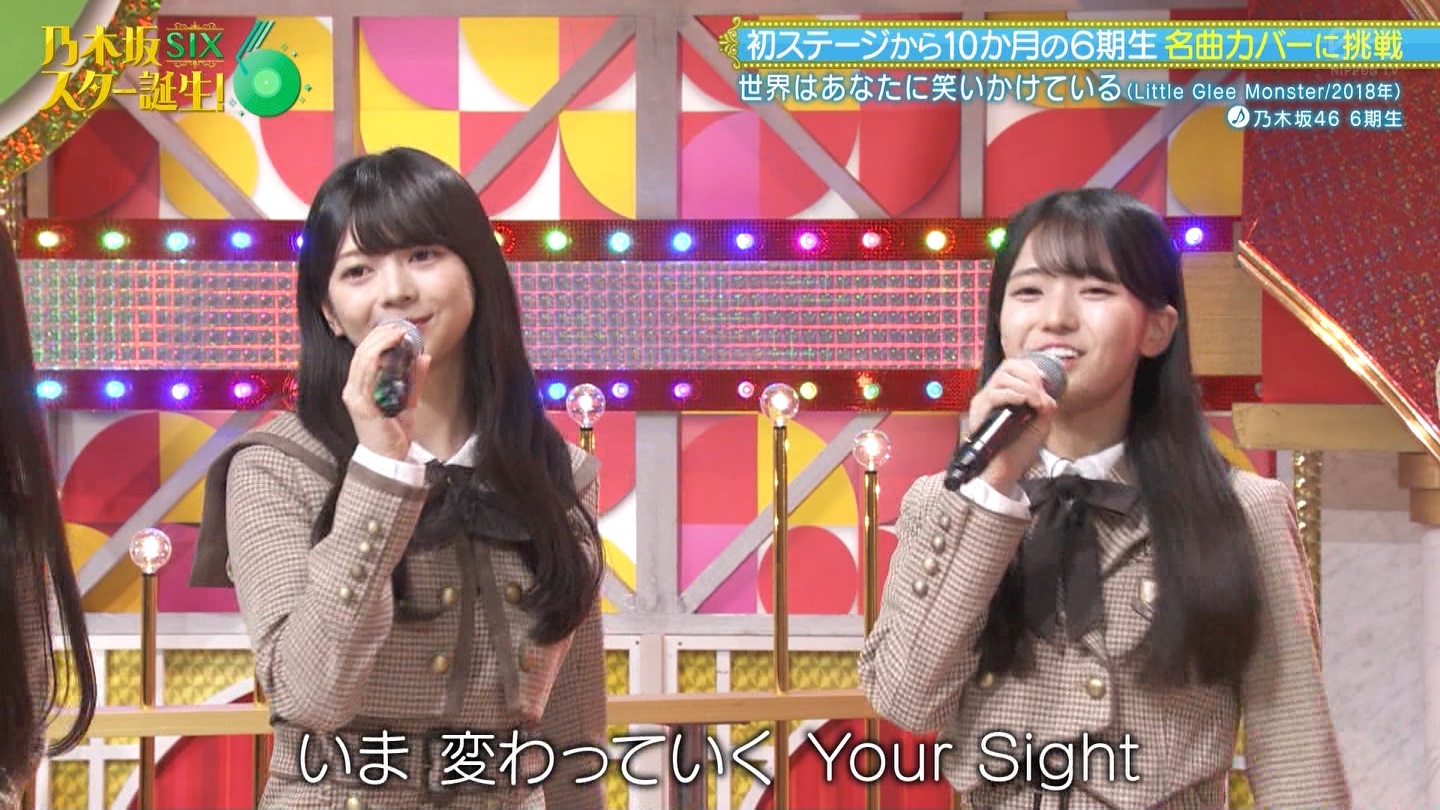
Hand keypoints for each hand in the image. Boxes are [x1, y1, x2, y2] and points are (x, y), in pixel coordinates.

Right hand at [341, 321, 432, 460]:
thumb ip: (414, 380)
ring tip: (398, 331)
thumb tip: (424, 357)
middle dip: (380, 335)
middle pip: (361, 353)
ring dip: (381, 342)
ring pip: (363, 359)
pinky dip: (379, 357)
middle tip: (399, 325)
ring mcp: (355, 397)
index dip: (378, 338)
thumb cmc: (394, 433)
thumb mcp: (407, 401)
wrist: (388, 460)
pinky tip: (393, 348)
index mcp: (359, 388)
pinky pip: (368, 374)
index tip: (397, 327)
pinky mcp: (362, 405)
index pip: (363, 355)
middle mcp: (352, 390)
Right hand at [966, 356, 1057, 492]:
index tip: (1044, 380)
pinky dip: (1013, 395)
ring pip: (1002, 377)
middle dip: (1029, 374)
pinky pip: (994, 394)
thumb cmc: (1018, 450)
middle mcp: (993, 394)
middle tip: (1040, 392)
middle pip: (1008, 366)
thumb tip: (1047, 393)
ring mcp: (984, 401)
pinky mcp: (979, 411)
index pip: (1015, 366)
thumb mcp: (1041, 423)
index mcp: (1006, 394)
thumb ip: (1046, 404)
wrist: (1005, 470)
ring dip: (1024, 386)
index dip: (1031, 368)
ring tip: (1034, 401)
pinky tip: (1024, 403)